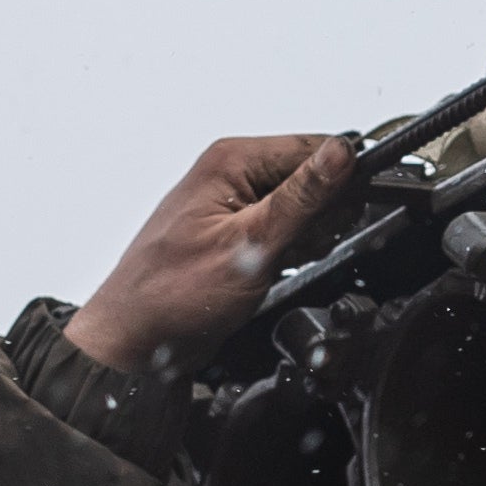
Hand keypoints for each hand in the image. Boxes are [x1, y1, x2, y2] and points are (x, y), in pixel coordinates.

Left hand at [67, 133, 358, 382]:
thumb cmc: (172, 293)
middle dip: (322, 215)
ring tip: (282, 261)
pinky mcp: (235, 230)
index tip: (347, 214)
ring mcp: (232, 202)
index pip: (315, 147)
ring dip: (307, 235)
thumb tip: (342, 154)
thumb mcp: (252, 244)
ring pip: (300, 205)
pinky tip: (276, 268)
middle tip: (304, 246)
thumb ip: (302, 197)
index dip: (341, 180)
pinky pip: (282, 227)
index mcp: (232, 160)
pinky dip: (291, 248)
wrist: (137, 338)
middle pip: (310, 176)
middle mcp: (231, 173)